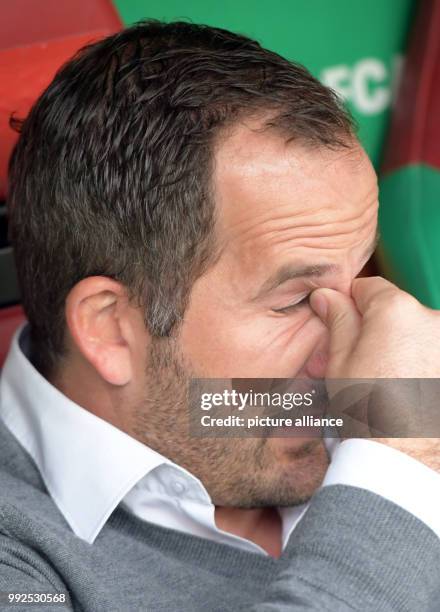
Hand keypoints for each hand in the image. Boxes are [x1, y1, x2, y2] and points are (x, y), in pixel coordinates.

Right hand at [310, 276, 439, 471]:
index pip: (369, 288)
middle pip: (395, 311)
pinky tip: (405, 387)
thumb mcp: (340, 361)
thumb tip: (327, 295)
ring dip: (399, 346)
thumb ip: (337, 319)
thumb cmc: (368, 412)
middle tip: (356, 358)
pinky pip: (431, 353)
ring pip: (415, 333)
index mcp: (396, 310)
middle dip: (375, 327)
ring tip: (382, 379)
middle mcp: (431, 319)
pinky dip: (419, 362)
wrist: (403, 460)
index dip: (349, 302)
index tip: (340, 318)